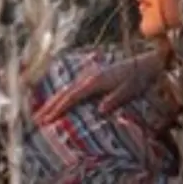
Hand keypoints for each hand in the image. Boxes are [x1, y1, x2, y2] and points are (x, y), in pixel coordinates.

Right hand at [34, 48, 165, 125]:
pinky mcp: (93, 76)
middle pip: (64, 93)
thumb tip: (100, 110)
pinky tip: (59, 103)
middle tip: (35, 120)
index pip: (71, 97)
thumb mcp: (130, 90)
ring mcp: (90, 75)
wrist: (147, 63)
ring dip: (53, 101)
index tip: (46, 120)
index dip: (58, 109)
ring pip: (66, 89)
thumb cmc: (139, 78)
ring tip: (41, 114)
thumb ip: (115, 99)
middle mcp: (89, 77)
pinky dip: (62, 96)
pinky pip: (73, 88)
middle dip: (49, 106)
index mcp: (95, 81)